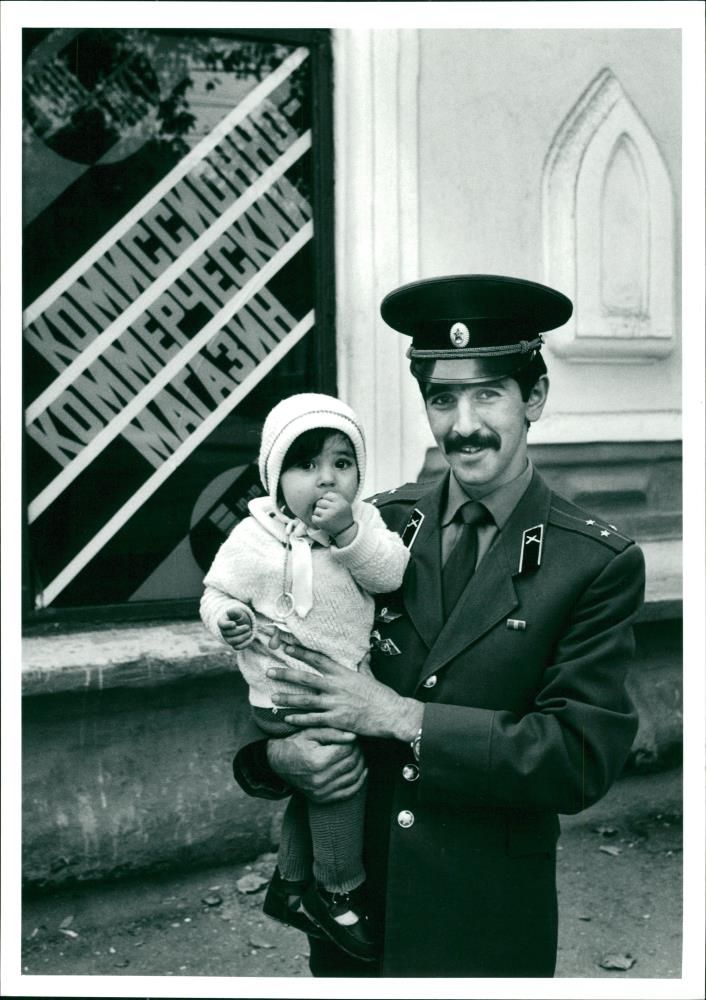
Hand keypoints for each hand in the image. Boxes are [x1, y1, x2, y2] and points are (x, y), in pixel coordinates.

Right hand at [218, 606, 252, 649]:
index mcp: (222, 622)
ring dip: (243, 637)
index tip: (234, 624)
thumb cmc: (238, 617)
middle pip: (229, 633)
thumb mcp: (237, 612)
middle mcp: (223, 632)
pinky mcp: (234, 644)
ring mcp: (228, 639)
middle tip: (248, 626)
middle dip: (240, 630)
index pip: (221, 624)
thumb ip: (234, 611)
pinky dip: (244, 644)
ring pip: (233, 642)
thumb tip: (230, 612)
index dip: (227, 625)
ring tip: (249, 632)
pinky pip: (237, 647)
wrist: (242, 624)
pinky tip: (250, 637)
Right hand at [266, 727, 366, 803]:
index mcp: (316, 761)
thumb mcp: (311, 731)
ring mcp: (320, 792)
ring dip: (360, 764)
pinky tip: (361, 771)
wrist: (277, 761)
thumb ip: (333, 733)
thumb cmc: (294, 742)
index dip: (353, 741)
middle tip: (357, 744)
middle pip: (351, 763)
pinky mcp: (322, 799)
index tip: (352, 735)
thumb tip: (354, 736)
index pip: (347, 750)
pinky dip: (358, 782)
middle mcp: (319, 780)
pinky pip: (347, 793)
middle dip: (358, 751)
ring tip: (357, 754)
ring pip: (353, 778)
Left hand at [267, 641, 423, 740]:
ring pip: (305, 700)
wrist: (392, 714)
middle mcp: (335, 687)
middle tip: (269, 672)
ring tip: (273, 698)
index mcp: (343, 673)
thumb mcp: (371, 676)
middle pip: (305, 678)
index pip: (317, 659)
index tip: (286, 647)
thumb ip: (363, 665)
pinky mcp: (336, 720)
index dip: (300, 653)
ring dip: (287, 699)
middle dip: (285, 674)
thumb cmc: (382, 695)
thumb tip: (364, 653)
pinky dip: (299, 719)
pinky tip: (288, 719)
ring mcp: (335, 704)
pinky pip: (313, 720)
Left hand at [311, 491, 355, 539]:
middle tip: (326, 511)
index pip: (327, 495)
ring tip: (325, 517)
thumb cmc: (343, 515)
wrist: (345, 530)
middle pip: (320, 501)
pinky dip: (316, 519)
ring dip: (319, 513)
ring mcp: (328, 515)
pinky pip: (313, 517)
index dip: (326, 500)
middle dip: (321, 506)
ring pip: (316, 509)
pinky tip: (322, 521)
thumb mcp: (344, 504)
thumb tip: (324, 492)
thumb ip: (336, 496)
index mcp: (340, 502)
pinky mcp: (322, 523)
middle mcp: (335, 508)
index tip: (330, 505)